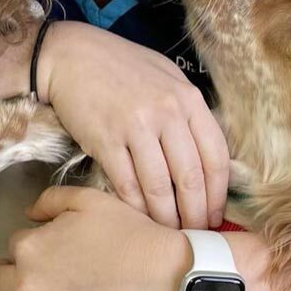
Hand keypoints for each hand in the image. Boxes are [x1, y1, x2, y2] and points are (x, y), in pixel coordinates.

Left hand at [0, 186, 190, 290]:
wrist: (163, 279)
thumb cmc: (129, 235)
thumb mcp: (89, 200)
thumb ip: (51, 200)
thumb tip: (27, 214)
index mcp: (30, 247)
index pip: (14, 245)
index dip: (34, 244)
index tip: (54, 249)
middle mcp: (26, 285)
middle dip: (15, 274)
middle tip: (42, 276)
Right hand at [34, 20, 229, 229]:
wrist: (72, 56)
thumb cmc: (122, 67)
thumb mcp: (166, 78)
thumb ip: (188, 113)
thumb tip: (206, 157)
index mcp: (188, 99)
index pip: (216, 156)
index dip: (218, 194)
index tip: (216, 215)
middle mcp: (166, 113)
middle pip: (191, 178)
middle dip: (196, 214)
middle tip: (194, 234)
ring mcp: (135, 127)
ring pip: (159, 187)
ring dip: (166, 218)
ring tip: (168, 233)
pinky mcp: (105, 140)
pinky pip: (126, 185)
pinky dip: (135, 207)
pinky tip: (139, 219)